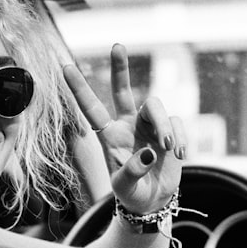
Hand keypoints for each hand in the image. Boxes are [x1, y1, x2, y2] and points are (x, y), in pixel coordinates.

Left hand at [63, 43, 184, 213]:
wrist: (154, 201)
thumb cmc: (132, 194)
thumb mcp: (124, 189)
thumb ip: (132, 172)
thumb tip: (150, 152)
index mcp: (109, 135)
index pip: (91, 108)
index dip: (79, 88)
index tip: (65, 67)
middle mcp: (127, 124)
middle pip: (122, 90)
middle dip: (120, 68)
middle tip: (116, 46)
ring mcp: (149, 125)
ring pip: (156, 106)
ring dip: (164, 126)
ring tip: (169, 149)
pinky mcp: (170, 130)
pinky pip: (177, 122)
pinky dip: (181, 138)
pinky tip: (180, 155)